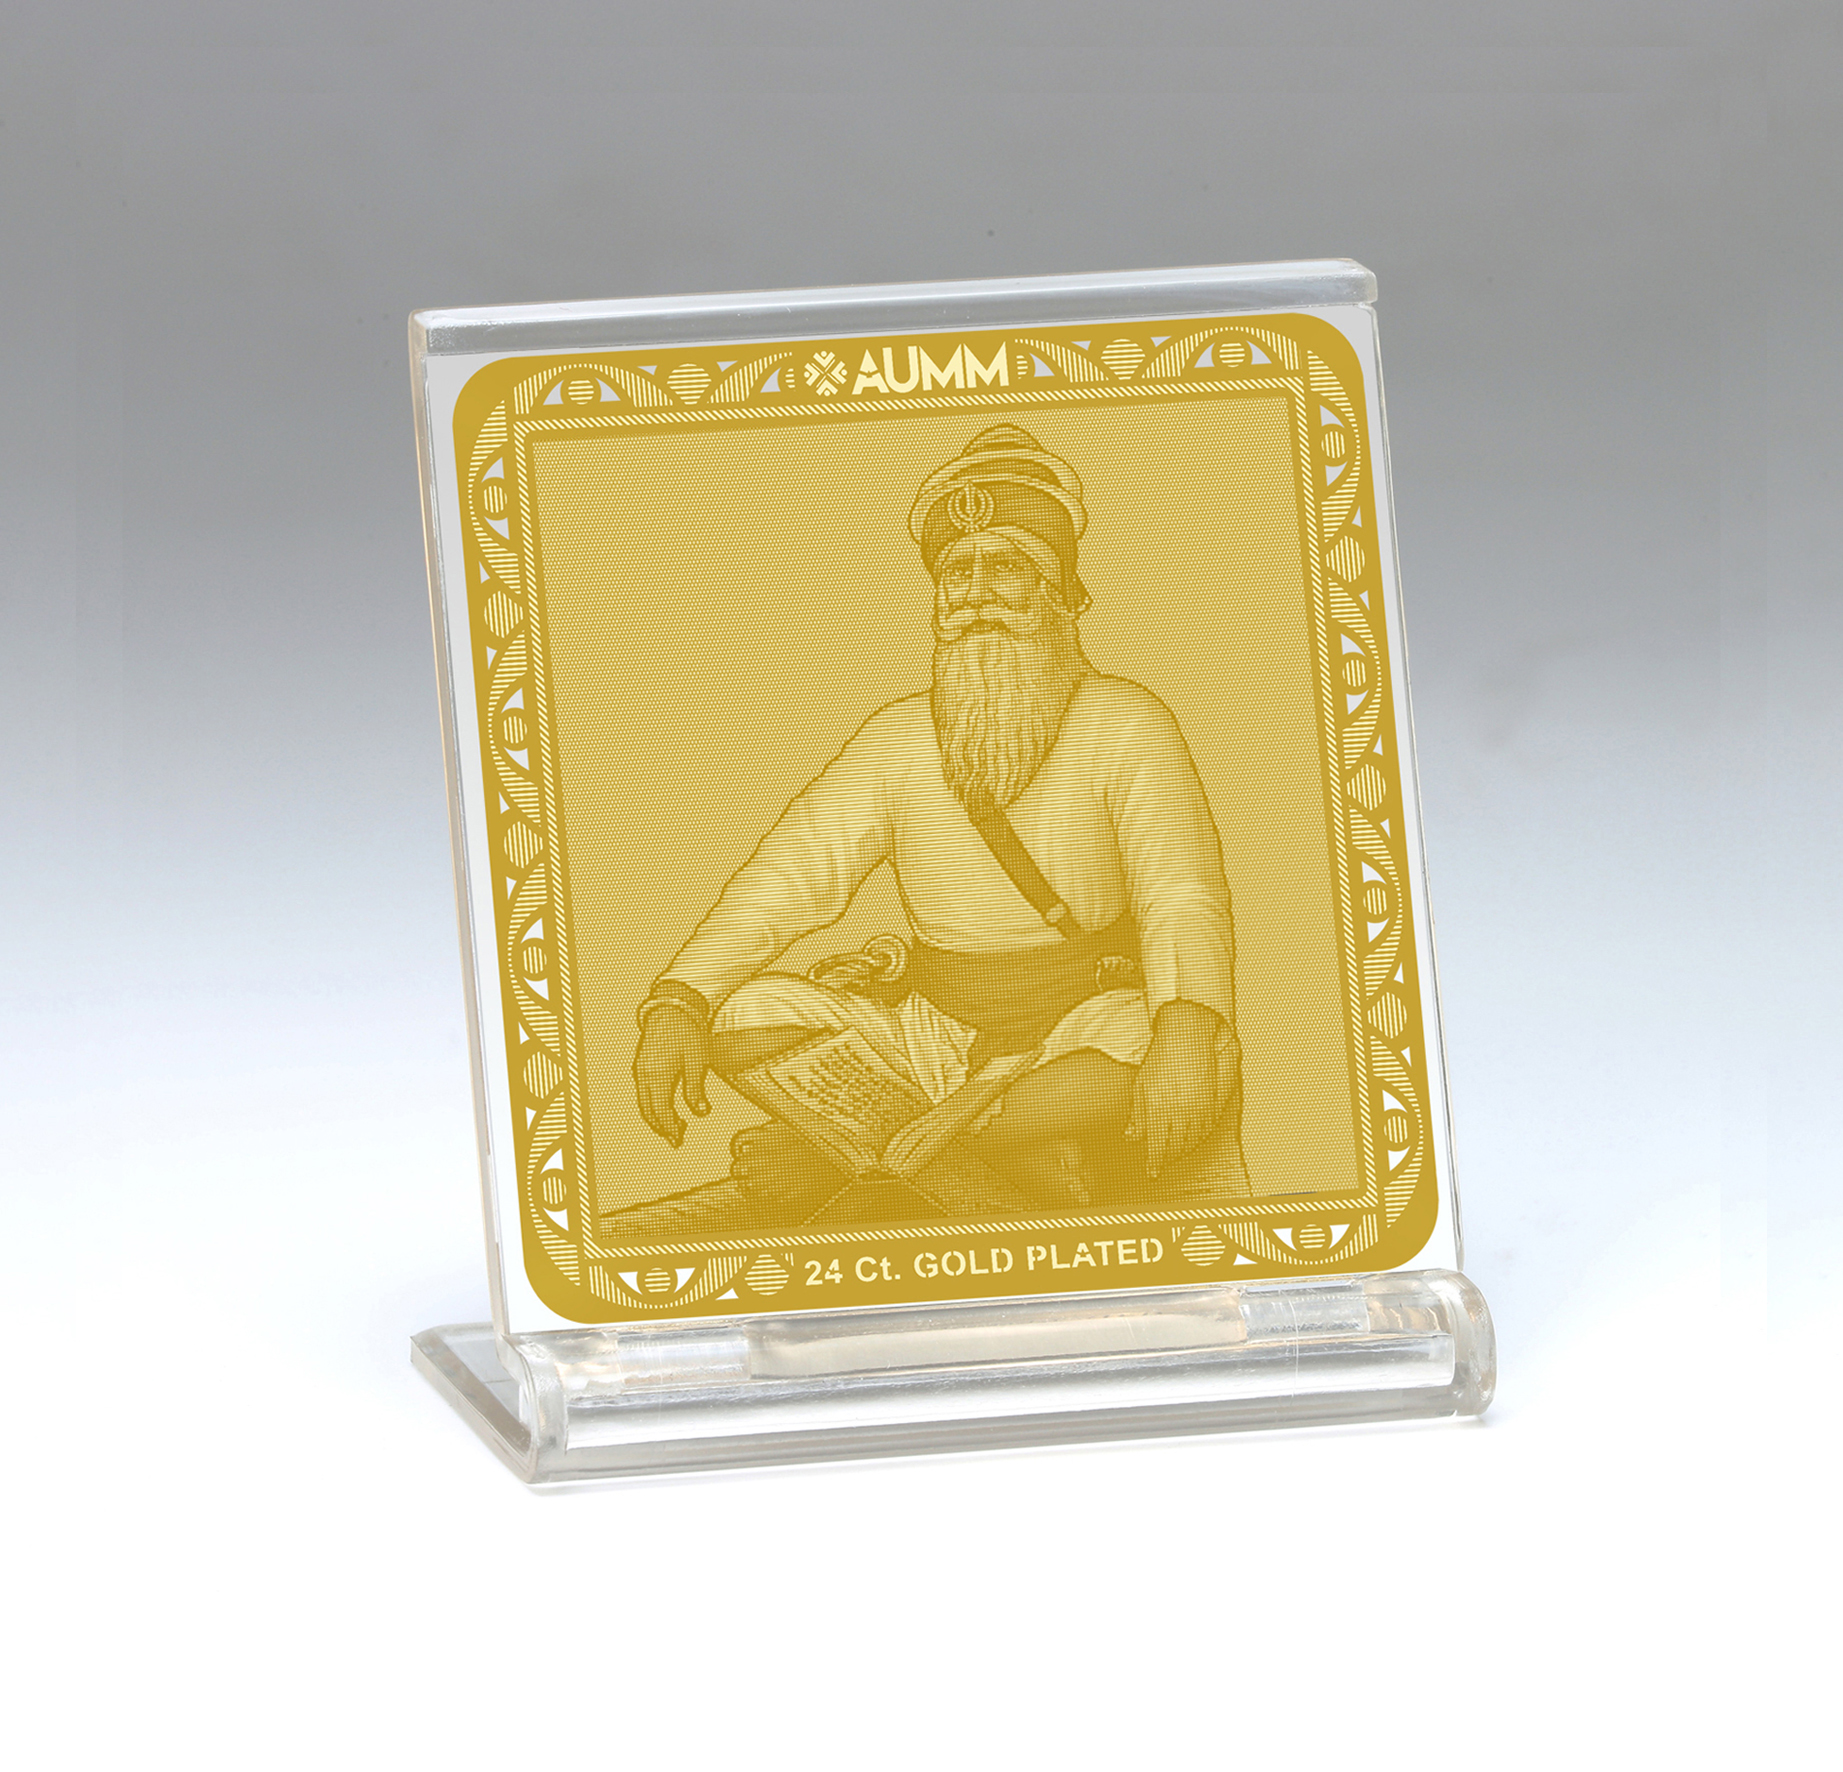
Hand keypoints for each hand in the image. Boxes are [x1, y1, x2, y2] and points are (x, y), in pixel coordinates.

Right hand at [633, 1007, 711, 1146]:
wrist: (673, 1006)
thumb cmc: (687, 1030)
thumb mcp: (697, 1061)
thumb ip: (696, 1089)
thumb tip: (700, 1112)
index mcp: (658, 1076)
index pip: (661, 1112)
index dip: (670, 1129)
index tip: (679, 1138)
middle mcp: (644, 1075)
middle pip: (649, 1111)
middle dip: (662, 1127)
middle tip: (676, 1137)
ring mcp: (640, 1069)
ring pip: (644, 1102)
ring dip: (656, 1116)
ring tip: (673, 1124)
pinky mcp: (641, 1063)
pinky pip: (643, 1091)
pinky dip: (652, 1103)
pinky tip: (664, 1104)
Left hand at [1126, 1000, 1229, 1176]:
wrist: (1188, 1035)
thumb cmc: (1162, 1056)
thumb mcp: (1141, 1085)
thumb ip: (1137, 1114)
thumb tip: (1132, 1137)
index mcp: (1159, 1106)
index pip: (1157, 1145)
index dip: (1155, 1162)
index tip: (1152, 1171)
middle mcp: (1180, 1109)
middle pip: (1176, 1147)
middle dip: (1169, 1159)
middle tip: (1163, 1165)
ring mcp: (1198, 1106)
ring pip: (1193, 1141)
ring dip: (1184, 1151)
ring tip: (1176, 1156)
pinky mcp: (1212, 1101)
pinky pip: (1206, 1130)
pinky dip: (1199, 1140)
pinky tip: (1192, 1141)